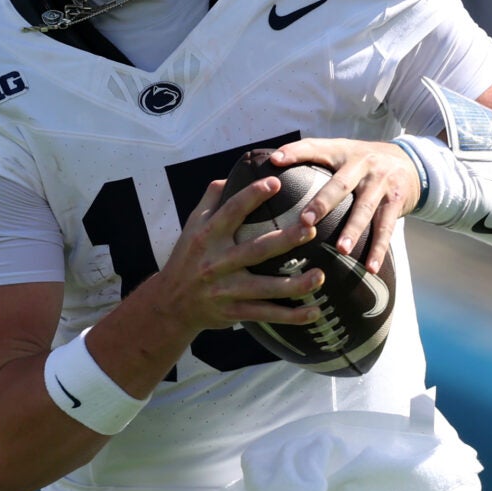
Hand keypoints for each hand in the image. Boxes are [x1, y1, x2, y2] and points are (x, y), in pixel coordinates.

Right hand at [138, 170, 324, 336]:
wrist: (171, 304)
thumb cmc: (187, 258)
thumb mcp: (191, 226)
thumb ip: (211, 199)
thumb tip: (231, 174)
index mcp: (207, 237)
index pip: (231, 212)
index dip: (252, 196)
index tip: (276, 183)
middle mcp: (217, 263)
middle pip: (256, 250)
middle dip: (286, 240)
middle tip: (311, 229)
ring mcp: (226, 290)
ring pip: (266, 288)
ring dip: (296, 284)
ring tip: (320, 275)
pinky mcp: (234, 312)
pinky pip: (267, 314)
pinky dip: (292, 316)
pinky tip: (315, 311)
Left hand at [260, 136, 421, 274]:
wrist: (410, 162)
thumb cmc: (363, 163)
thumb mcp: (342, 153)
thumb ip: (313, 157)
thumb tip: (272, 164)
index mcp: (342, 152)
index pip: (316, 148)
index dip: (296, 152)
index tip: (275, 160)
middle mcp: (362, 164)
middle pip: (340, 185)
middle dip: (323, 203)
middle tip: (306, 221)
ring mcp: (381, 183)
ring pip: (365, 208)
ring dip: (353, 230)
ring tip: (340, 249)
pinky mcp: (397, 200)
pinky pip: (387, 227)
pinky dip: (379, 249)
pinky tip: (371, 267)